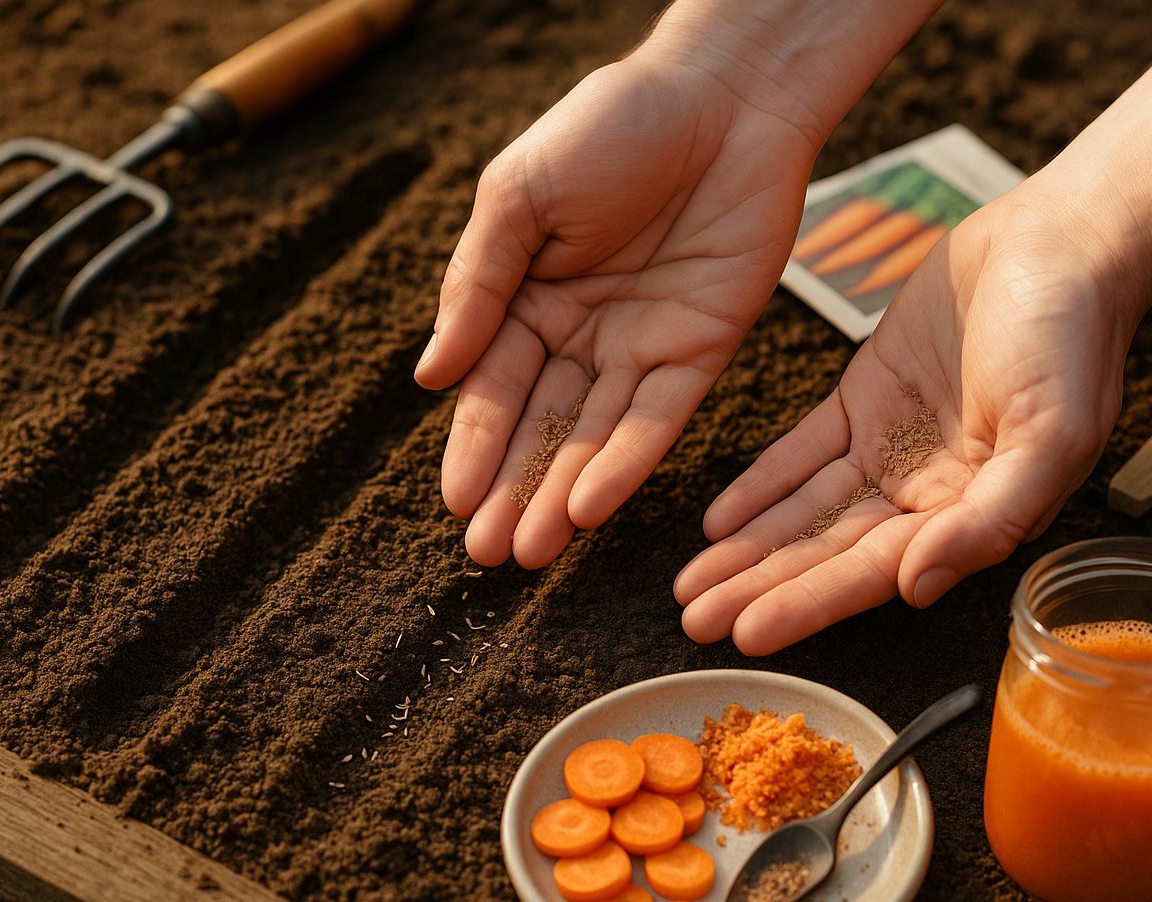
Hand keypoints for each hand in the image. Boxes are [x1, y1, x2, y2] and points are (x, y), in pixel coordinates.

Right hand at [415, 51, 817, 567]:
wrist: (722, 95)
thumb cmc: (608, 127)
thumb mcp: (519, 197)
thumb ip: (477, 287)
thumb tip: (429, 377)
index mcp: (526, 298)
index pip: (493, 389)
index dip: (474, 448)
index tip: (455, 506)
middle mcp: (581, 334)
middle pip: (541, 428)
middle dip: (513, 490)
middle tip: (489, 556)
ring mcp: (640, 346)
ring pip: (594, 437)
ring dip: (562, 495)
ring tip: (532, 552)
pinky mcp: (700, 350)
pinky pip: (658, 418)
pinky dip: (626, 462)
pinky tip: (591, 506)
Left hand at [674, 190, 1139, 653]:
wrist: (1063, 242)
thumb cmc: (1075, 338)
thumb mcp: (1052, 433)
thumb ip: (991, 517)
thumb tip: (919, 586)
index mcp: (973, 514)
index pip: (874, 571)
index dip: (809, 603)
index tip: (747, 632)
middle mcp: (926, 494)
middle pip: (827, 552)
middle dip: (760, 588)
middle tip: (695, 622)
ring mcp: (891, 448)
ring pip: (806, 510)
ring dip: (749, 548)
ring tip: (690, 586)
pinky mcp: (864, 400)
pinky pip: (802, 452)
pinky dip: (760, 485)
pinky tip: (717, 520)